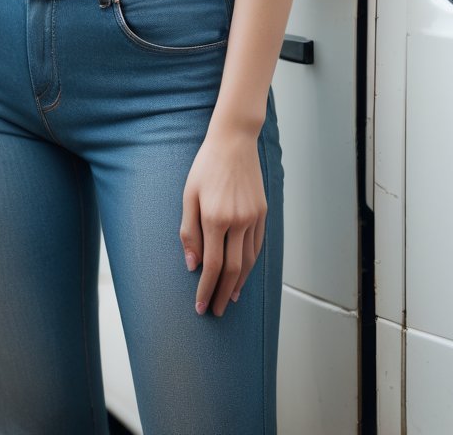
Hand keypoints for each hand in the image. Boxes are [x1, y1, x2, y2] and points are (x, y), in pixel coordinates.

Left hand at [179, 129, 266, 317]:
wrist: (234, 141)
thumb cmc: (206, 166)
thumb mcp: (189, 195)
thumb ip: (189, 231)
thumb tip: (192, 264)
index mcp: (215, 218)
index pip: (213, 265)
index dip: (206, 288)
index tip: (200, 306)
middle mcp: (238, 221)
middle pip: (233, 270)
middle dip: (222, 294)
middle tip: (214, 311)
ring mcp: (254, 217)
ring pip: (249, 261)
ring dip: (239, 284)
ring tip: (229, 299)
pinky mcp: (263, 212)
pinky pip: (258, 246)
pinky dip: (251, 264)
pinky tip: (243, 274)